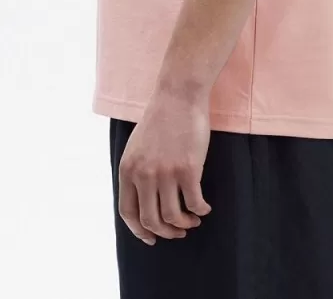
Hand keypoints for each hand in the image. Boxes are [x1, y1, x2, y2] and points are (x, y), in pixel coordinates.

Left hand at [118, 88, 213, 244]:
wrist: (178, 95)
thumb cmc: (161, 118)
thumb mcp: (137, 147)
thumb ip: (137, 172)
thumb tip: (145, 201)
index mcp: (128, 169)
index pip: (128, 212)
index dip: (139, 231)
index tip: (151, 238)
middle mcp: (143, 175)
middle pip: (151, 220)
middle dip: (166, 232)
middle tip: (179, 231)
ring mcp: (165, 173)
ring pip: (173, 217)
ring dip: (185, 224)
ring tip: (193, 219)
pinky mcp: (187, 169)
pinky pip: (194, 203)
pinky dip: (200, 210)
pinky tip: (204, 207)